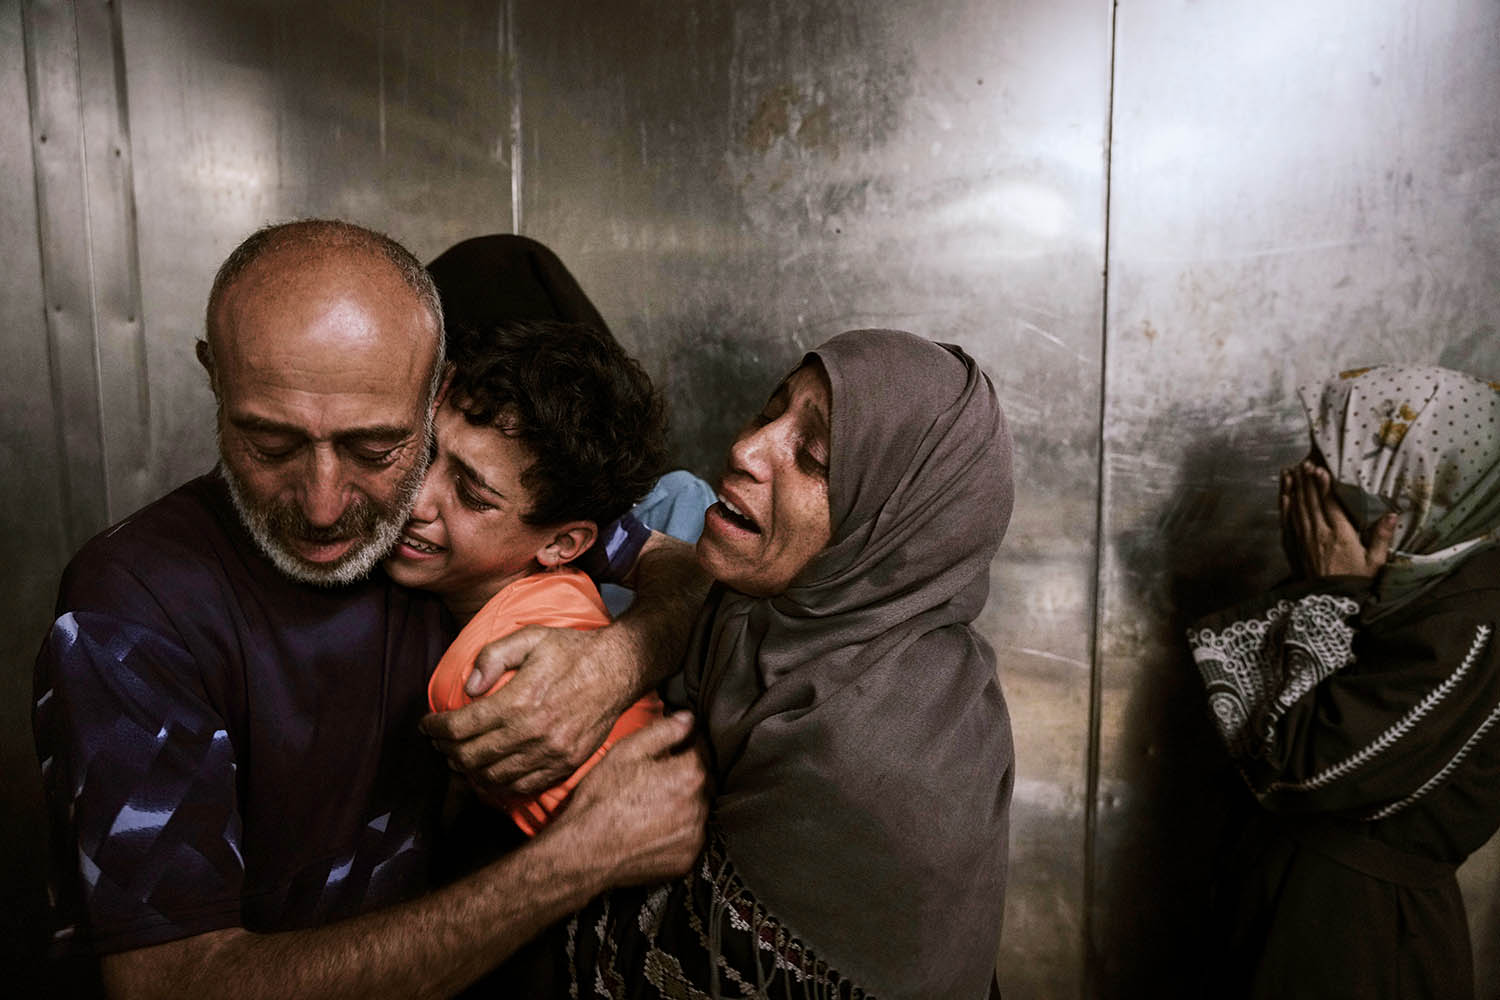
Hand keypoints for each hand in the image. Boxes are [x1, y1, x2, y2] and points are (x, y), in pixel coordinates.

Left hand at [420, 625, 638, 798]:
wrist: (620, 668)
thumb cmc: (573, 650)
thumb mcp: (531, 637)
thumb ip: (494, 656)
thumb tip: (467, 687)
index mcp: (520, 700)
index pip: (462, 727)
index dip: (436, 728)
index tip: (427, 724)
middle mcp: (533, 732)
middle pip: (471, 756)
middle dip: (446, 750)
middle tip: (438, 741)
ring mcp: (551, 753)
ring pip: (493, 777)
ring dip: (468, 770)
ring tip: (458, 757)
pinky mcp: (564, 764)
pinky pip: (522, 786)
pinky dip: (497, 784)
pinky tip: (488, 771)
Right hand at [549, 711, 708, 886]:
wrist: (584, 851)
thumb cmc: (601, 799)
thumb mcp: (626, 752)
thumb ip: (663, 731)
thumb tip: (688, 718)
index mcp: (689, 774)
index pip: (702, 748)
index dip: (686, 744)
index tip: (671, 749)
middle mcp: (699, 805)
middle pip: (703, 779)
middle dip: (686, 774)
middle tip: (656, 778)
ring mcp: (695, 835)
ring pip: (699, 808)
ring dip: (685, 802)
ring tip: (653, 803)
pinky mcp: (687, 858)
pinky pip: (691, 836)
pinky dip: (679, 829)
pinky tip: (655, 825)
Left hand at [1279, 460, 1396, 578]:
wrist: (1329, 604)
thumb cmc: (1355, 582)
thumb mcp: (1375, 563)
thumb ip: (1382, 538)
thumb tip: (1392, 515)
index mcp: (1340, 537)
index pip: (1330, 505)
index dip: (1324, 486)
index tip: (1320, 469)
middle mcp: (1318, 535)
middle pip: (1311, 502)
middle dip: (1307, 481)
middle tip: (1305, 462)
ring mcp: (1303, 541)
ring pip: (1297, 509)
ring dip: (1294, 488)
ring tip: (1292, 470)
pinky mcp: (1293, 548)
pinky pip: (1286, 522)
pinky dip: (1284, 506)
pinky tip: (1284, 494)